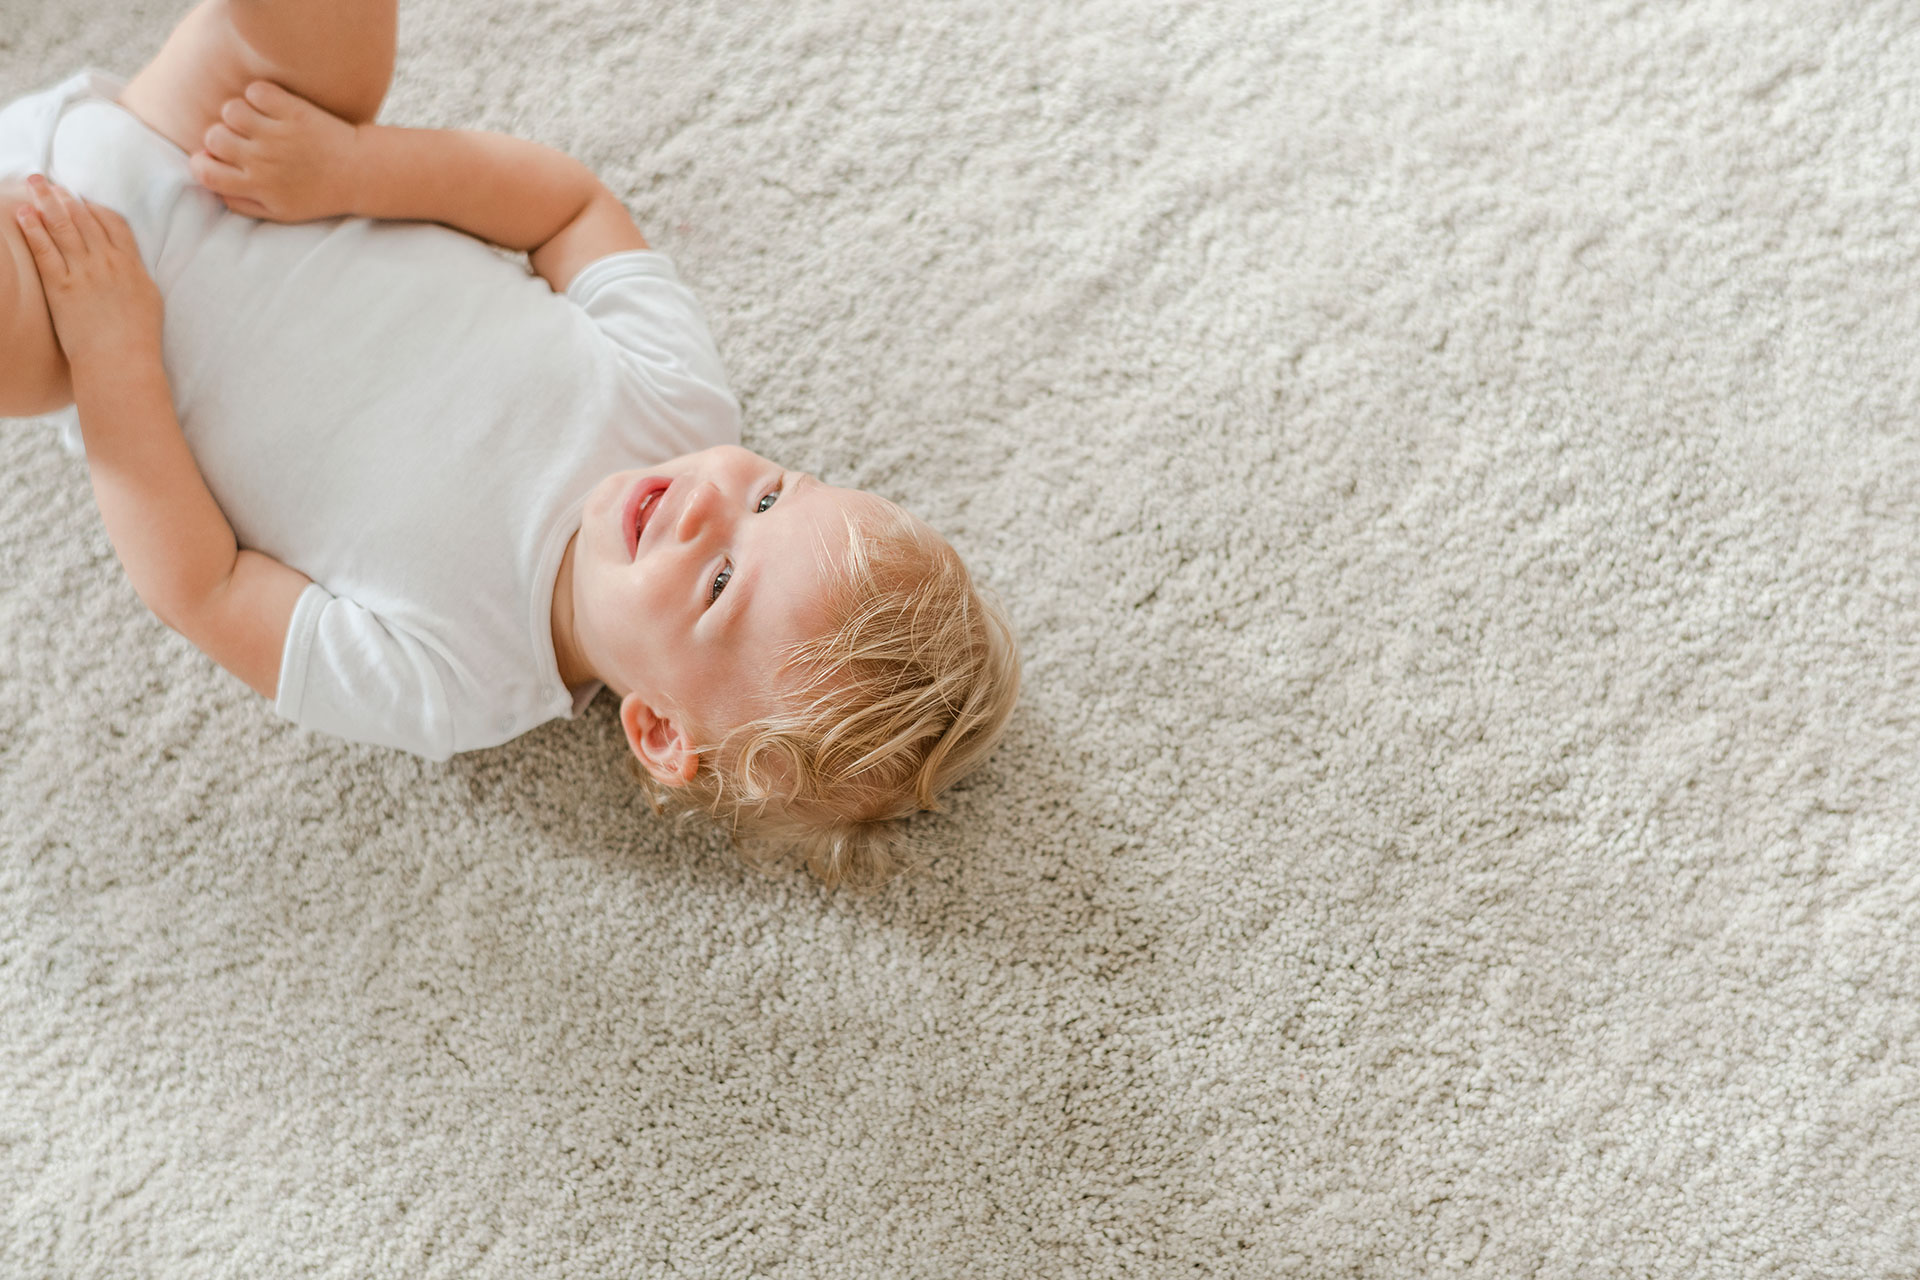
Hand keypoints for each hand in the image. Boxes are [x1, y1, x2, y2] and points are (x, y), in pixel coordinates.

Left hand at [13, 175, 161, 368]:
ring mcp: (85, 274)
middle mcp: (109, 264)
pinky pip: (45, 251)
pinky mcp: (62, 287)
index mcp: (132, 266)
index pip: (113, 225)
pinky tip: (23, 214)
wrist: (122, 363)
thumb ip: (135, 277)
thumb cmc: (138, 341)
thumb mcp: (149, 302)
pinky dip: (33, 230)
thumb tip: (127, 267)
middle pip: (84, 220)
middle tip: (44, 180)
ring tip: (32, 185)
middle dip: (62, 196)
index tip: (79, 198)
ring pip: (63, 228)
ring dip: (45, 203)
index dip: (93, 208)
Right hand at [189, 80, 361, 221]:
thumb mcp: (281, 212)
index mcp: (256, 186)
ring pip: (231, 110)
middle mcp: (262, 160)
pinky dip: (259, 93)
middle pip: (213, 137)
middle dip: (221, 136)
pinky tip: (272, 104)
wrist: (360, 174)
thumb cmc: (318, 195)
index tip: (215, 158)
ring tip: (257, 120)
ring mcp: (277, 134)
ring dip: (239, 112)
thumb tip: (211, 186)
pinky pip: (256, 91)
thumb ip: (242, 203)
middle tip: (242, 138)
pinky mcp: (293, 111)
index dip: (203, 162)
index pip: (204, 172)